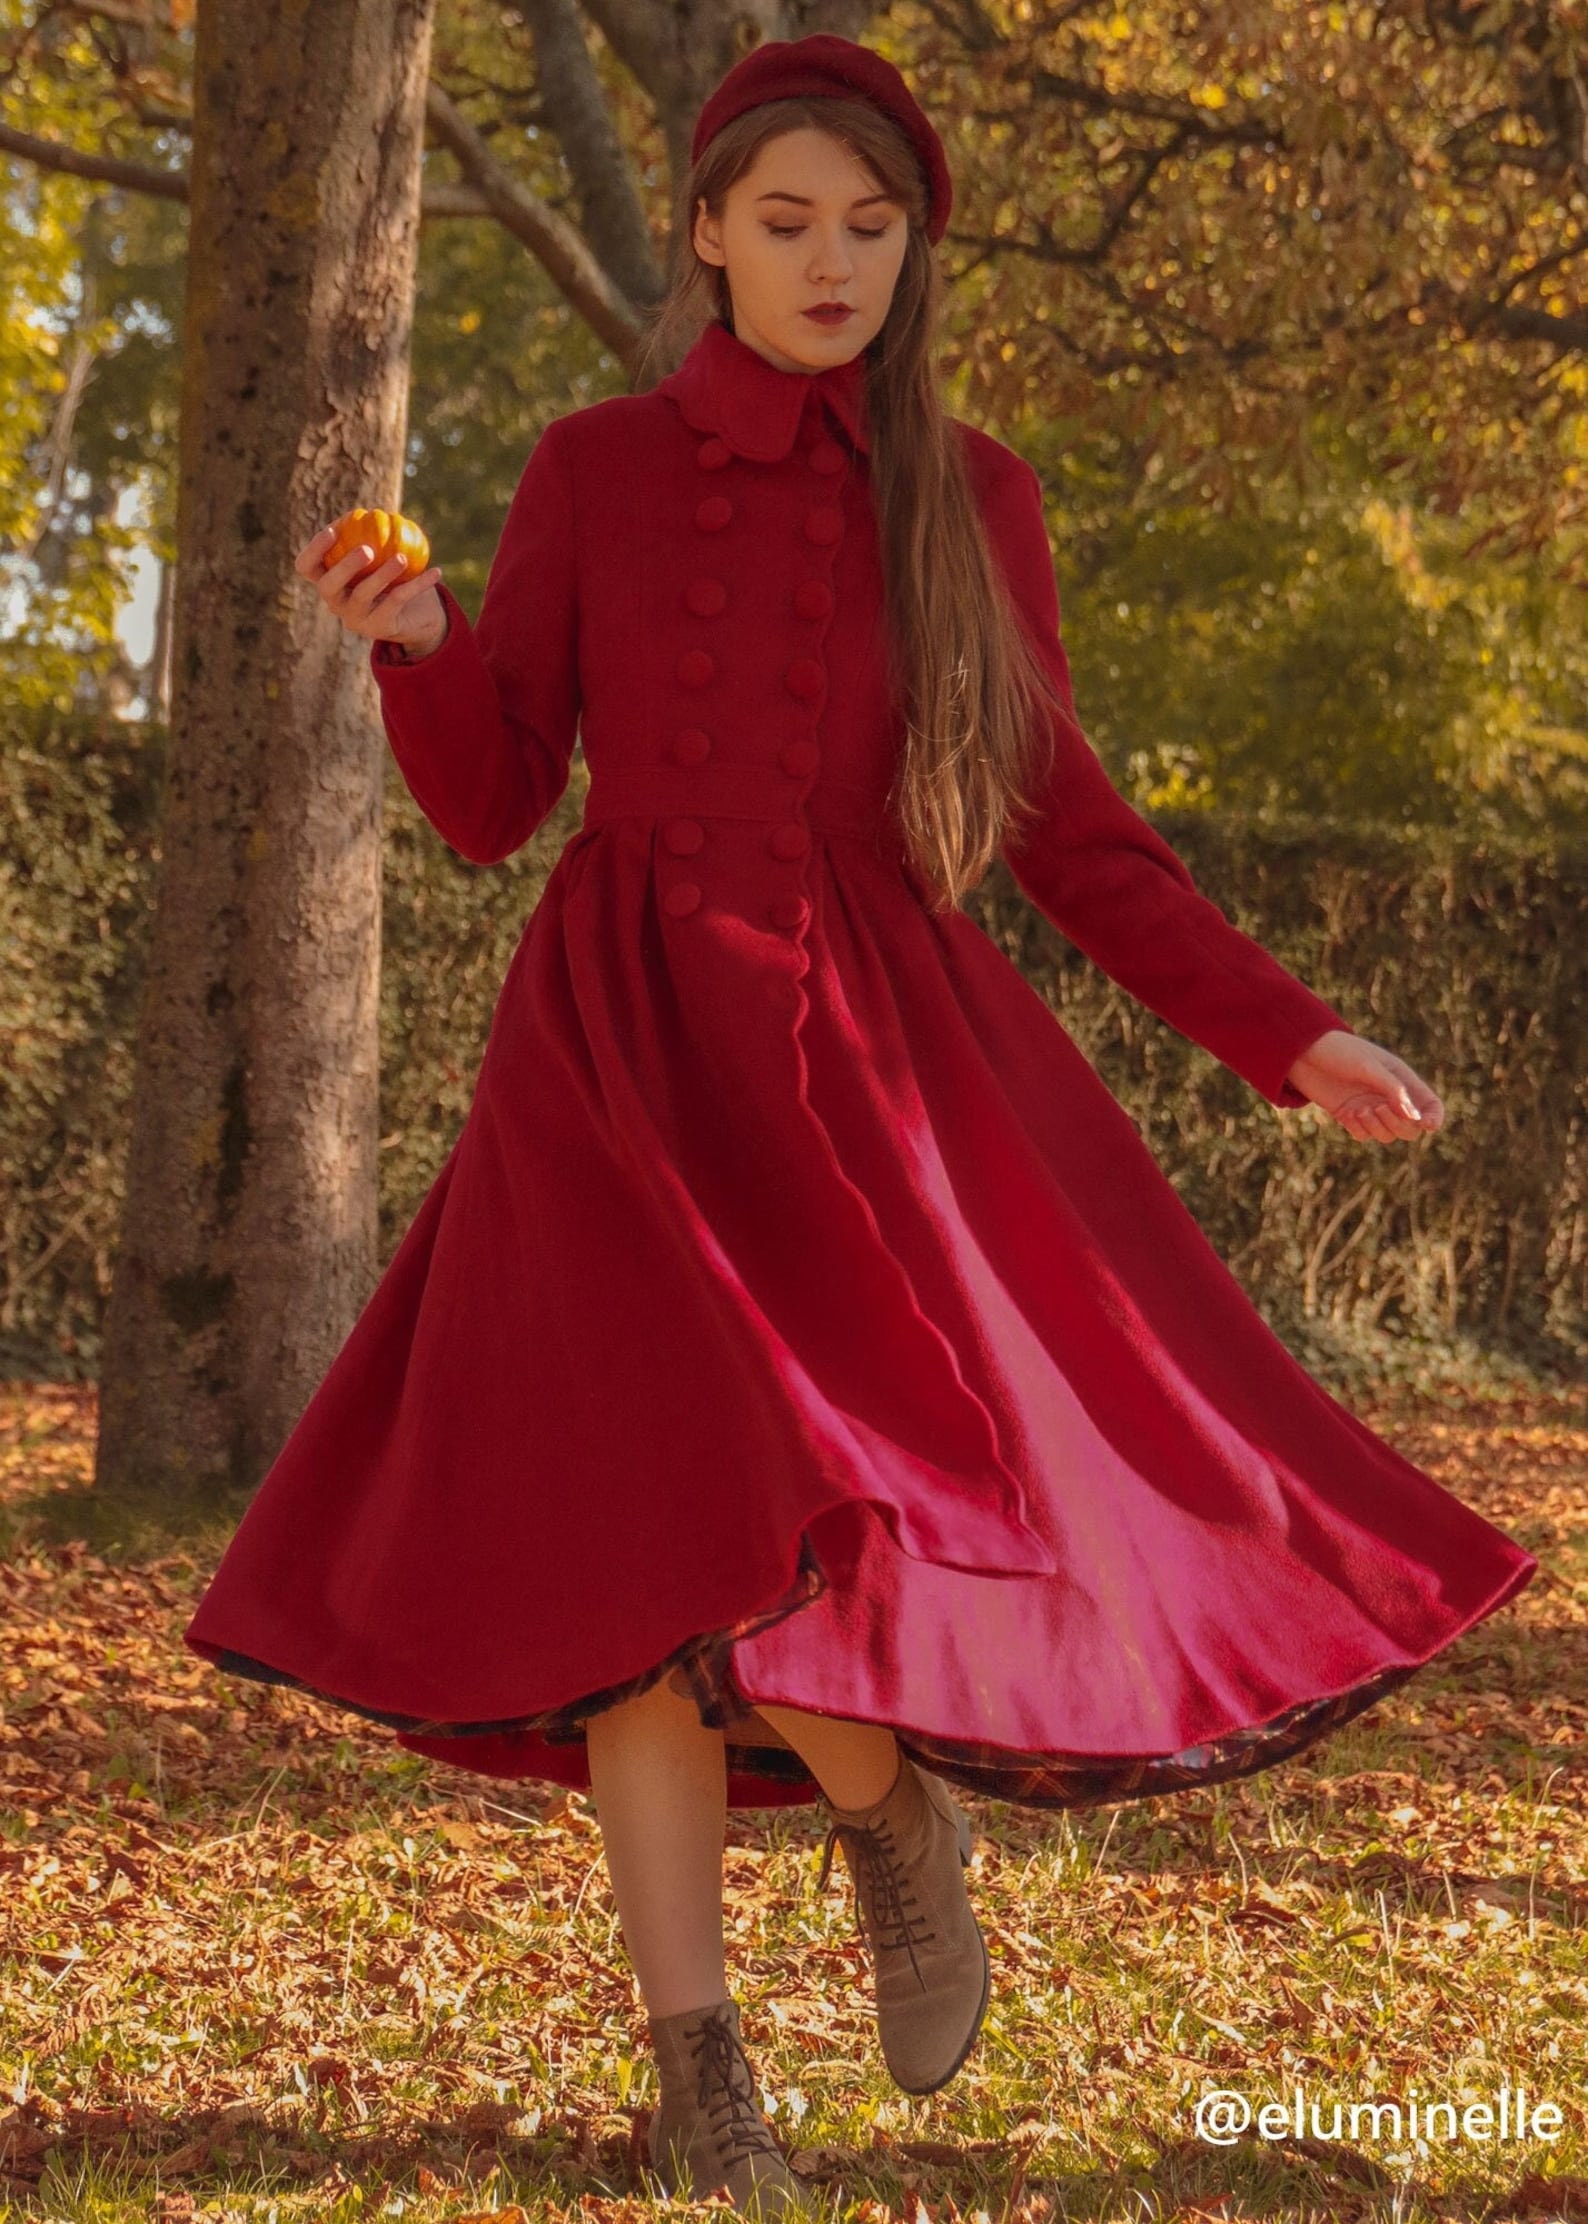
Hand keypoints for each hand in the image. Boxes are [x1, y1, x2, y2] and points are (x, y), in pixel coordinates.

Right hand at [294, 525, 445, 650]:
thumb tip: (374, 509)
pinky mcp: (379, 628)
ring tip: (402, 558)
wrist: (414, 615)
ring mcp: (355, 618)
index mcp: (327, 580)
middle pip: (329, 585)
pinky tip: (436, 572)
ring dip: (383, 575)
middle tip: (366, 549)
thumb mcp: (380, 553)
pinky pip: (398, 601)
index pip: (306, 566)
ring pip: (363, 595)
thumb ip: (370, 534)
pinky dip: (417, 585)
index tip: (333, 530)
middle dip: (345, 566)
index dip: (314, 549)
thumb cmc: (391, 575)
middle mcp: (335, 602)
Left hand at [1285, 1029, 1443, 1142]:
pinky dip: (1358, 1129)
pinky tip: (1346, 1113)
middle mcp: (1389, 1097)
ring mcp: (1370, 1108)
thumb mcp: (1369, 1067)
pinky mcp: (1350, 1116)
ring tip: (1358, 1109)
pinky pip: (1364, 1136)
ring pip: (1387, 1135)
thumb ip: (1393, 1090)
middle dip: (1398, 1124)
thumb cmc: (1340, 1052)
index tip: (1428, 1126)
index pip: (1430, 1105)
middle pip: (1409, 1128)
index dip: (1434, 1117)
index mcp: (1402, 1079)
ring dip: (1376, 1127)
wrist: (1303, 1054)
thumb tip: (1415, 1118)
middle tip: (1378, 1107)